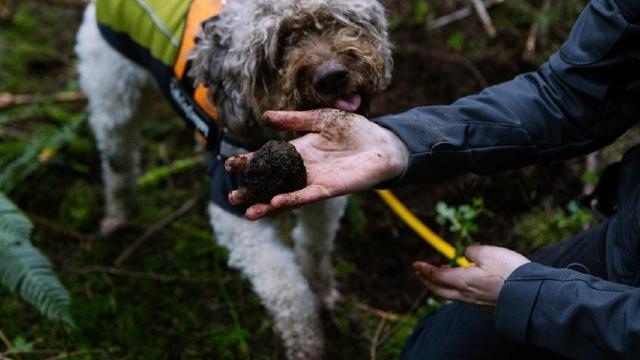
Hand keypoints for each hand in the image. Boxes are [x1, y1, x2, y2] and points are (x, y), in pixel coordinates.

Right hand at [225, 109, 409, 219]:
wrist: (383, 143)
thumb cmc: (355, 130)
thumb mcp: (320, 119)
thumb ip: (294, 120)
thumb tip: (266, 116)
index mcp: (298, 152)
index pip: (268, 159)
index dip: (250, 163)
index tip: (230, 165)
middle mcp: (303, 169)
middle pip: (272, 183)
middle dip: (252, 191)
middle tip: (233, 197)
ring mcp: (314, 181)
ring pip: (285, 195)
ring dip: (267, 204)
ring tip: (247, 211)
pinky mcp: (329, 188)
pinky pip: (307, 196)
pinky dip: (292, 199)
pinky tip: (276, 202)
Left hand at [413, 245, 529, 311]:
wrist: (531, 295)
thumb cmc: (510, 272)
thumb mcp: (489, 253)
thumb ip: (472, 251)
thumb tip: (465, 253)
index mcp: (462, 281)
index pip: (437, 276)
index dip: (425, 269)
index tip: (416, 264)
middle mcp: (465, 295)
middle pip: (438, 290)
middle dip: (426, 281)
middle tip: (419, 273)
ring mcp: (475, 303)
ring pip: (450, 296)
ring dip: (439, 286)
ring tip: (438, 276)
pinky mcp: (485, 307)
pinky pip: (462, 299)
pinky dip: (453, 290)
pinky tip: (459, 285)